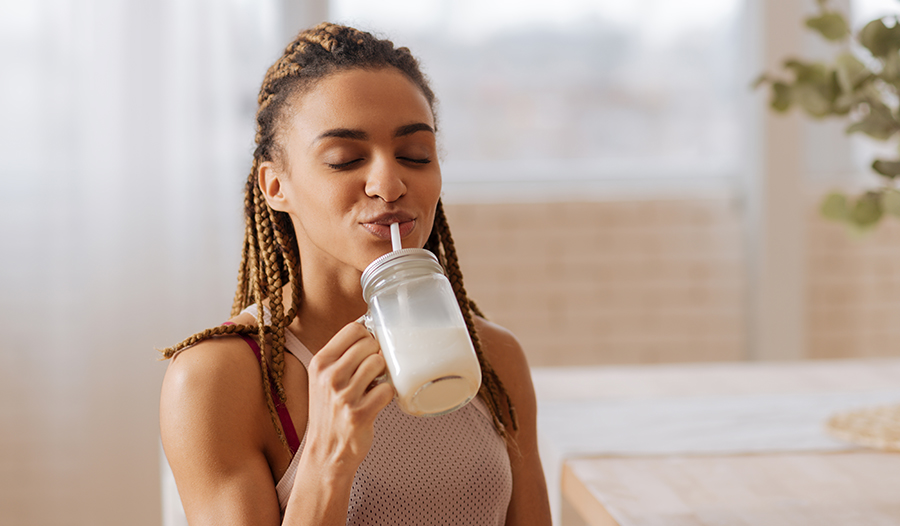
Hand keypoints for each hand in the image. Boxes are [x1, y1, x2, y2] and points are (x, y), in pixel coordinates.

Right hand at [302, 321, 393, 474]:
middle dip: (376, 355)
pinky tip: (376, 401)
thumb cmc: (329, 411)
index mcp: (319, 363)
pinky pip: (387, 390)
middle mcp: (329, 377)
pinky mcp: (359, 414)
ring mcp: (344, 396)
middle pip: (369, 344)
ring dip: (382, 374)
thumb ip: (341, 356)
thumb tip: (371, 332)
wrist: (326, 451)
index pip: (353, 329)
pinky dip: (387, 395)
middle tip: (372, 371)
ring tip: (373, 385)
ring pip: (379, 363)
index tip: (367, 349)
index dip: (367, 337)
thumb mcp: (323, 378)